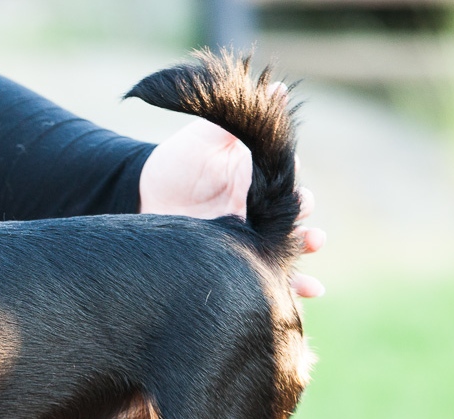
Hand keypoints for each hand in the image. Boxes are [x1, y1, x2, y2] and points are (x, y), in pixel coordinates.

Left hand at [138, 116, 323, 297]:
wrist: (141, 195)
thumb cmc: (176, 161)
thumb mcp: (205, 136)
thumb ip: (236, 118)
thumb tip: (275, 87)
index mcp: (256, 180)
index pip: (284, 182)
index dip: (294, 185)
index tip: (300, 188)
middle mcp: (256, 211)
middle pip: (291, 222)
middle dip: (305, 228)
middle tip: (312, 234)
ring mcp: (245, 239)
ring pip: (282, 252)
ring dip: (302, 260)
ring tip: (312, 271)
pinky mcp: (230, 263)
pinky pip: (260, 277)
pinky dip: (286, 287)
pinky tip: (304, 296)